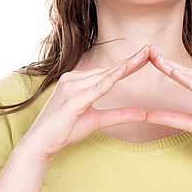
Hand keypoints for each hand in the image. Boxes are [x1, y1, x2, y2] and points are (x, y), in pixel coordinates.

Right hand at [18, 45, 152, 161]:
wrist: (40, 144)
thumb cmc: (64, 131)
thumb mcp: (98, 121)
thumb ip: (120, 115)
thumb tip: (144, 114)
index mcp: (78, 82)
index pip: (109, 71)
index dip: (129, 63)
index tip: (147, 55)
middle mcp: (74, 79)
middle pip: (109, 68)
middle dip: (132, 59)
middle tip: (151, 48)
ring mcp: (72, 86)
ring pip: (105, 74)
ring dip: (127, 65)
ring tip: (145, 55)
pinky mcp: (72, 98)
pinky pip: (97, 87)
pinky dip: (112, 78)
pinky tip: (124, 70)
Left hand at [145, 45, 191, 162]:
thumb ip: (172, 118)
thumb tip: (148, 116)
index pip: (187, 73)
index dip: (168, 65)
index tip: (150, 55)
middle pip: (189, 71)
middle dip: (168, 62)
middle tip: (149, 50)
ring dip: (176, 70)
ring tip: (158, 62)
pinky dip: (190, 83)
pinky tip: (176, 75)